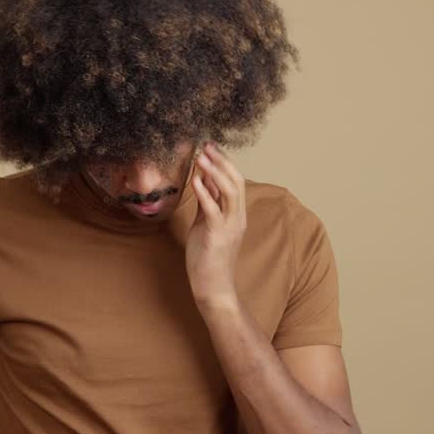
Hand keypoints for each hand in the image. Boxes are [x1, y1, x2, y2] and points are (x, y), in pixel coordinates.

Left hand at [186, 141, 245, 307]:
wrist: (213, 287)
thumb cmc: (208, 257)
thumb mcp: (207, 223)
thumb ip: (208, 202)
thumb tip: (204, 178)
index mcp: (236, 214)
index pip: (235, 181)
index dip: (224, 162)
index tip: (211, 147)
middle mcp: (237, 218)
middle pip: (236, 181)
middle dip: (222, 161)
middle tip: (207, 145)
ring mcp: (230, 226)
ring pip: (230, 192)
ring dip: (215, 172)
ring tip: (202, 157)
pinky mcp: (218, 236)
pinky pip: (214, 210)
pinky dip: (205, 193)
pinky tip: (195, 180)